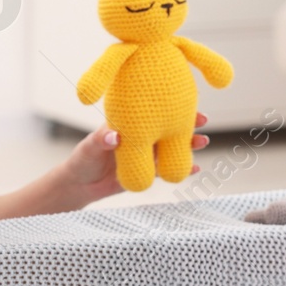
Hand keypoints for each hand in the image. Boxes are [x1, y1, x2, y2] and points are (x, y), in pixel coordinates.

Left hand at [62, 112, 210, 202]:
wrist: (81, 184)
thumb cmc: (83, 159)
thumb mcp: (90, 147)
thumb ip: (102, 140)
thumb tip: (116, 136)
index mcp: (128, 125)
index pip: (150, 112)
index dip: (167, 107)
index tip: (184, 101)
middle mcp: (140, 137)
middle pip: (166, 128)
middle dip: (185, 123)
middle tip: (203, 120)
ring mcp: (145, 154)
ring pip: (171, 147)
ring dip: (187, 145)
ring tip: (203, 142)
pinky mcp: (147, 172)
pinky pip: (167, 169)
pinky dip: (181, 168)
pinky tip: (195, 168)